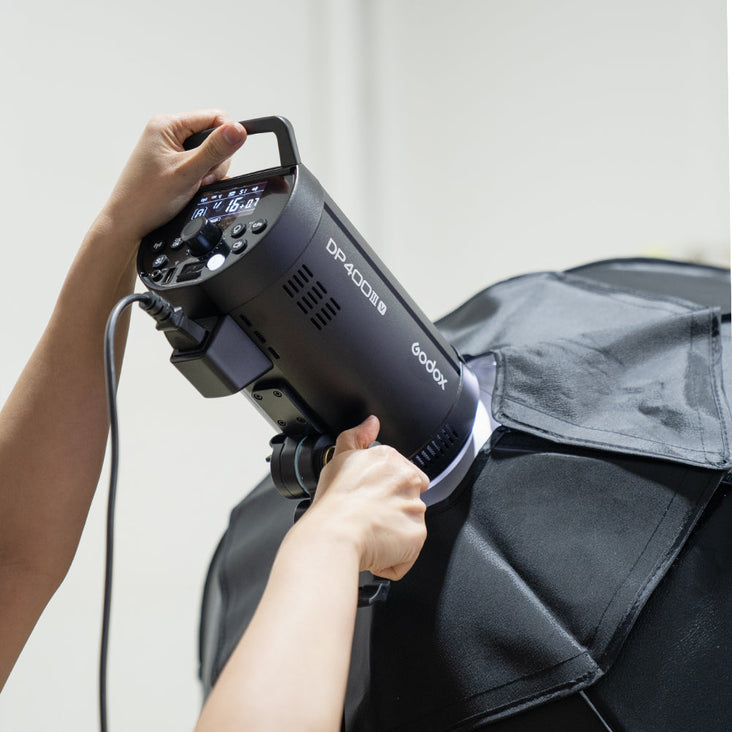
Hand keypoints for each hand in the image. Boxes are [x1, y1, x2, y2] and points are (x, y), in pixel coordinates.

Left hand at [100, 110, 246, 241]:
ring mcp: (170, 149)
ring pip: (208, 154)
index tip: (217, 161)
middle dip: (215, 162)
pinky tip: (190, 188)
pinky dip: (201, 178)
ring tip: (193, 185)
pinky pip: (199, 165)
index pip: (215, 118)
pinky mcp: (173, 164)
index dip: (224, 140)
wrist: (128, 223)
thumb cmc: (146, 198)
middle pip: (214, 138)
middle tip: (200, 178)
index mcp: (167, 124)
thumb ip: (215, 150)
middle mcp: (167, 133)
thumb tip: (238, 130)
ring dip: (208, 173)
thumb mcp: (187, 172)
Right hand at [305, 416, 428, 580]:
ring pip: (408, 525)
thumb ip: (356, 437)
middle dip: (392, 510)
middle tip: (367, 518)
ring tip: (368, 535)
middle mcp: (408, 480)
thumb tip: (371, 422)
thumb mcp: (338, 458)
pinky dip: (393, 557)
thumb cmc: (334, 502)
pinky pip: (408, 551)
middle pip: (407, 498)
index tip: (369, 499)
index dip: (385, 490)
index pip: (401, 474)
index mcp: (391, 460)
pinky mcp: (417, 534)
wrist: (334, 535)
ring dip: (392, 534)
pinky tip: (375, 551)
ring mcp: (415, 507)